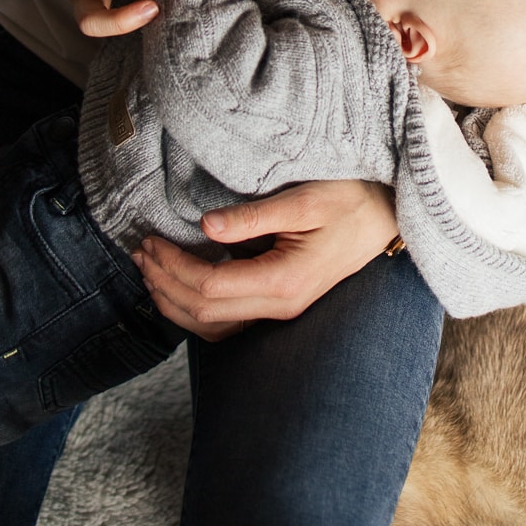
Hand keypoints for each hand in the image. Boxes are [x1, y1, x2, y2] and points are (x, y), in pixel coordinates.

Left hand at [132, 179, 399, 333]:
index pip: (211, 286)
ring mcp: (281, 309)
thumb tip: (205, 227)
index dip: (173, 267)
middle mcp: (281, 305)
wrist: (386, 217)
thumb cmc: (350, 200)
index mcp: (285, 280)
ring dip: (175, 300)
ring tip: (149, 269)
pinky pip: (227, 321)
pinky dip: (196, 308)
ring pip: (212, 326)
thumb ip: (254, 216)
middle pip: (205, 312)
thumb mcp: (304, 200)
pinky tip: (179, 285)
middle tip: (140, 252)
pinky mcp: (279, 303)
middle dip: (164, 284)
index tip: (151, 240)